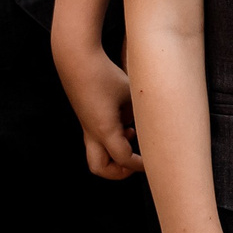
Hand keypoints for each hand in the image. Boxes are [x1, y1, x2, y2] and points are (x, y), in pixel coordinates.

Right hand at [66, 51, 141, 178]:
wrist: (77, 60)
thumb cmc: (105, 74)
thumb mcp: (130, 93)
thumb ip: (140, 112)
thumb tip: (146, 125)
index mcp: (105, 130)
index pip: (124, 158)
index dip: (140, 164)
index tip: (155, 161)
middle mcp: (92, 132)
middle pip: (99, 168)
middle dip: (118, 172)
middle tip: (135, 161)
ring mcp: (87, 126)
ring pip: (96, 154)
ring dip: (114, 154)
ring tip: (130, 134)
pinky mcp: (86, 117)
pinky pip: (98, 138)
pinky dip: (112, 138)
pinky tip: (124, 119)